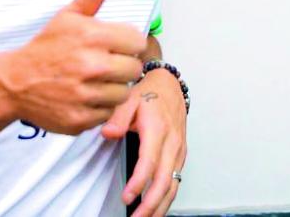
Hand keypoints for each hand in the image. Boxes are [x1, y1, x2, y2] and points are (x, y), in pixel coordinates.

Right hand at [3, 0, 146, 134]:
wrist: (13, 82)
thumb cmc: (45, 47)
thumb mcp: (67, 16)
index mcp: (93, 36)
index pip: (137, 42)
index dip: (129, 44)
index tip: (118, 47)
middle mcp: (92, 66)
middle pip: (134, 69)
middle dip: (123, 67)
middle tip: (106, 66)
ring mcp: (86, 95)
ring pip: (123, 94)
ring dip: (113, 89)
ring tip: (96, 82)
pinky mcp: (80, 119)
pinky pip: (107, 114)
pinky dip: (99, 108)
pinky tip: (85, 98)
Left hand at [101, 68, 187, 216]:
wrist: (169, 84)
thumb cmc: (149, 92)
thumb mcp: (130, 97)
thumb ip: (118, 116)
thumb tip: (108, 133)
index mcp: (157, 129)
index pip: (150, 162)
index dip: (139, 182)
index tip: (127, 197)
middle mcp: (172, 142)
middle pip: (165, 180)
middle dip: (150, 204)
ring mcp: (179, 150)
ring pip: (173, 185)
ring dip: (160, 206)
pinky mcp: (181, 155)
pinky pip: (177, 181)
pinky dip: (167, 198)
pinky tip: (157, 208)